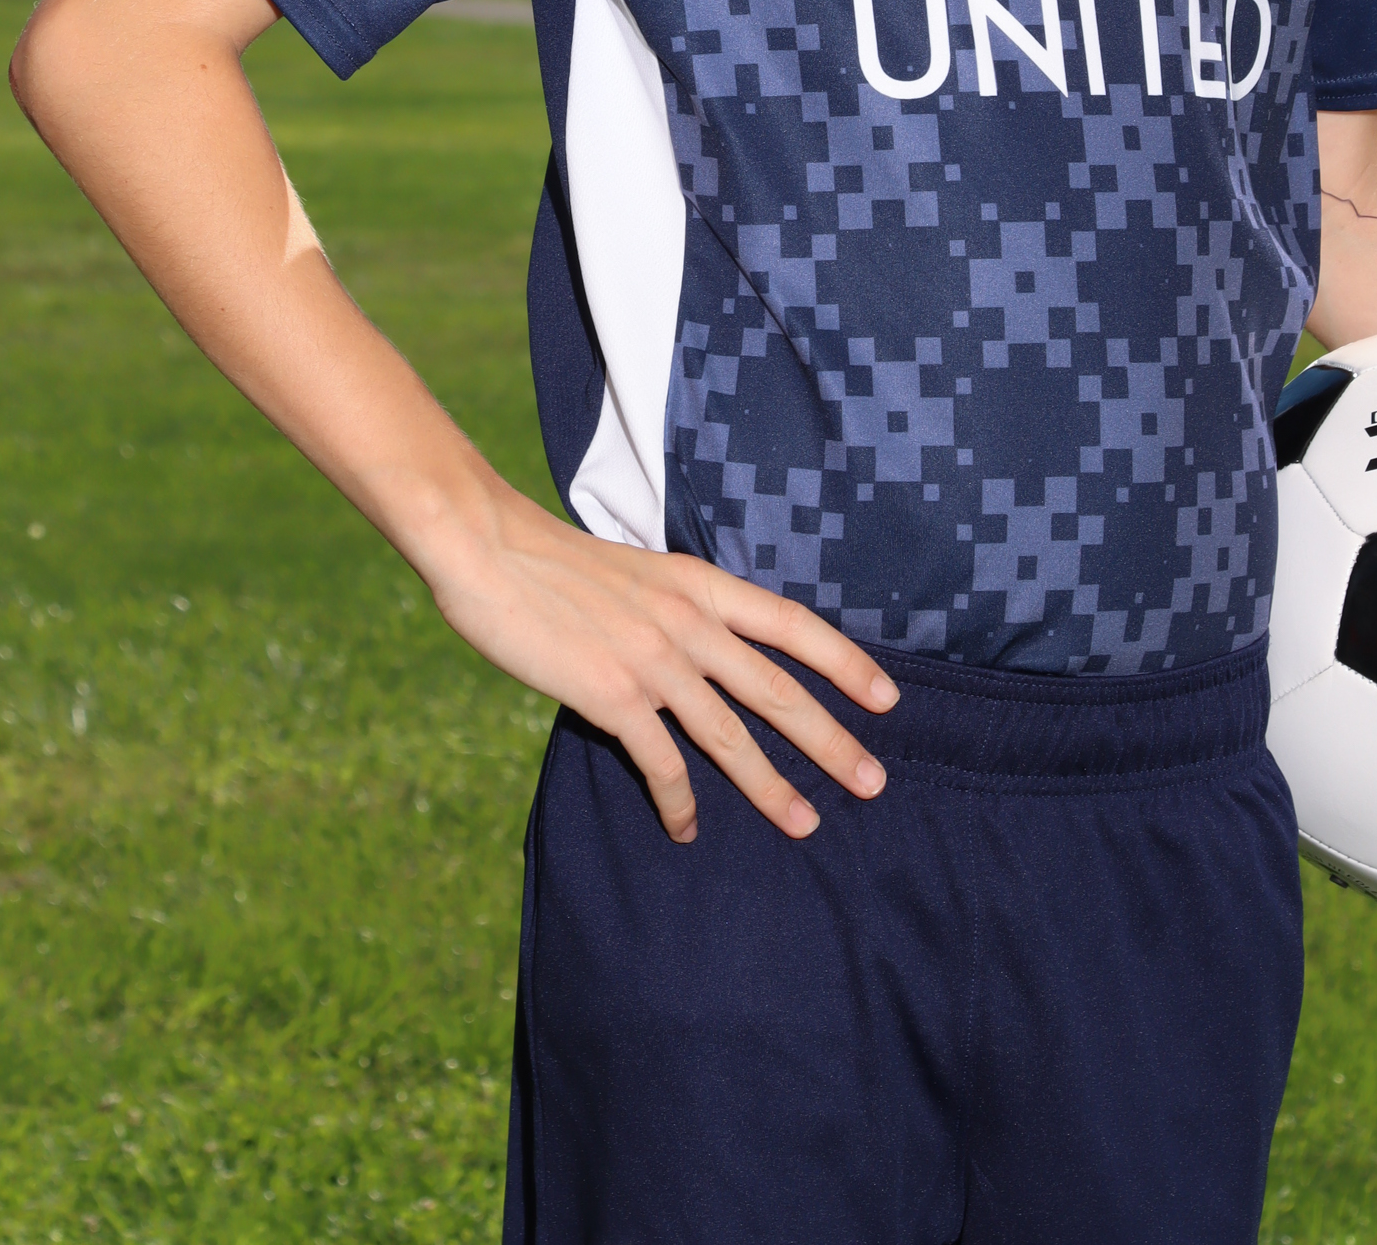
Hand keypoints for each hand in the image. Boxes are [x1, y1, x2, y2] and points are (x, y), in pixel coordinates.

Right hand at [428, 484, 897, 843]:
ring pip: (730, 736)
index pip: (793, 624)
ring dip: (771, 786)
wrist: (490, 548)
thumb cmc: (555, 561)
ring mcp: (652, 659)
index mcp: (699, 584)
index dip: (844, 661)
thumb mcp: (638, 571)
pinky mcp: (611, 695)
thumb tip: (703, 652)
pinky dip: (679, 802)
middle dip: (831, 740)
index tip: (886, 696)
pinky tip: (688, 828)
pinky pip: (661, 762)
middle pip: (777, 689)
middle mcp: (688, 621)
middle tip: (874, 780)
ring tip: (806, 823)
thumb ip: (676, 608)